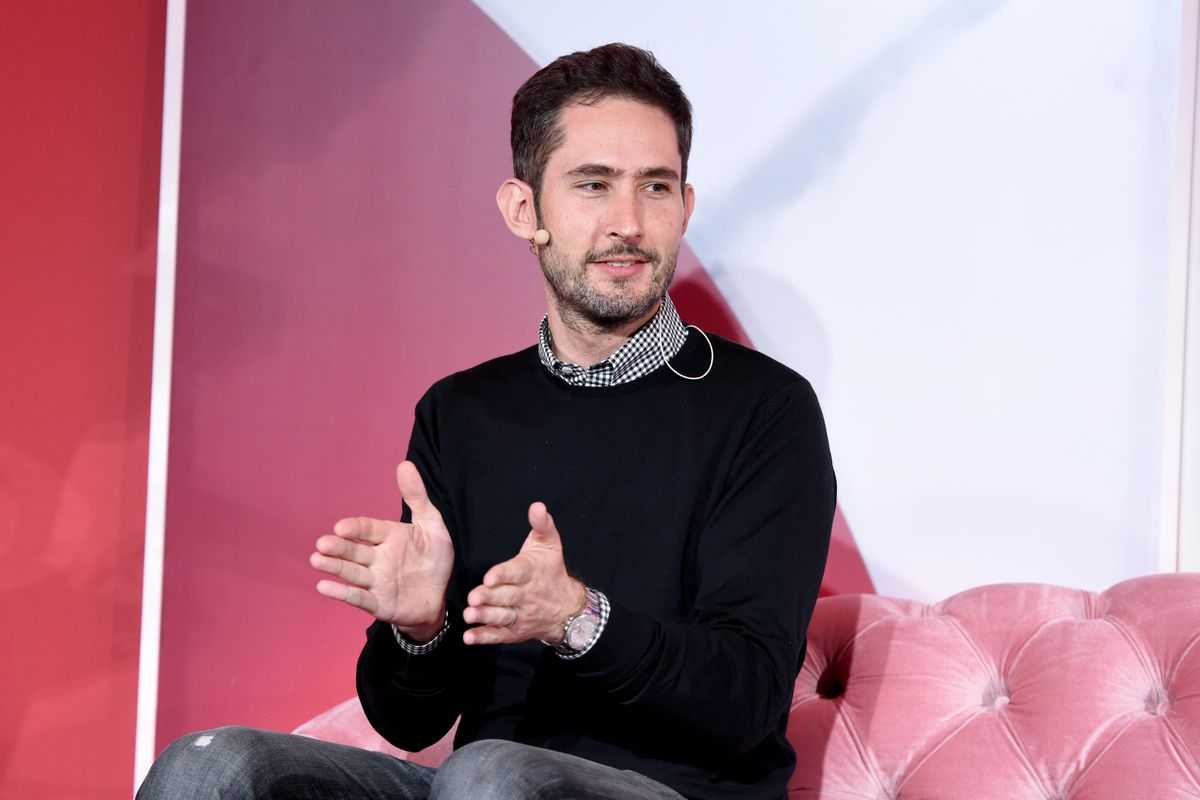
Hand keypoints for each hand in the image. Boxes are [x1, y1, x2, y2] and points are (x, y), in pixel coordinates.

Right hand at [310, 461, 453, 640]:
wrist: (443, 595)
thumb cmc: (435, 558)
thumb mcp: (432, 525)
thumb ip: (417, 497)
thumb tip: (405, 464)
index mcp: (388, 537)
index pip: (368, 530)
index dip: (355, 529)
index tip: (341, 527)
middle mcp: (377, 558)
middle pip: (354, 551)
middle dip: (338, 548)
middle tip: (322, 544)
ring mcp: (375, 581)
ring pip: (351, 572)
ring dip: (334, 567)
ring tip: (317, 560)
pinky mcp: (377, 603)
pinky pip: (358, 597)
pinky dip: (341, 592)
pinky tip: (323, 586)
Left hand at [462, 502, 585, 645]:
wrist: (568, 608)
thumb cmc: (552, 571)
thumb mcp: (550, 545)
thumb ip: (542, 525)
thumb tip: (537, 506)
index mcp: (531, 572)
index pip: (517, 573)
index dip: (503, 575)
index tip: (489, 577)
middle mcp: (525, 595)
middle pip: (506, 597)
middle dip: (489, 598)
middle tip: (473, 597)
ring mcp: (520, 615)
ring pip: (502, 617)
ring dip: (485, 617)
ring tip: (469, 615)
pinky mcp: (514, 631)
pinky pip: (499, 635)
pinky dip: (484, 637)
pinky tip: (470, 637)